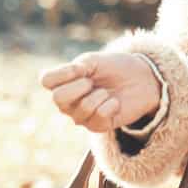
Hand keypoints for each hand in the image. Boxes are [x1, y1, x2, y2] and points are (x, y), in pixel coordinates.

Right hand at [39, 52, 160, 133]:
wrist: (141, 79)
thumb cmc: (114, 68)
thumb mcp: (94, 61)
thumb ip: (76, 67)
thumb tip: (72, 74)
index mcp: (62, 84)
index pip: (46, 80)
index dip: (62, 72)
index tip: (80, 68)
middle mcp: (67, 103)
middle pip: (58, 98)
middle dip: (79, 86)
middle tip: (93, 82)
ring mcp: (81, 116)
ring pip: (82, 107)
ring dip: (100, 95)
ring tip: (107, 92)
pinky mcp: (98, 126)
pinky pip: (100, 115)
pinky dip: (111, 105)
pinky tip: (115, 103)